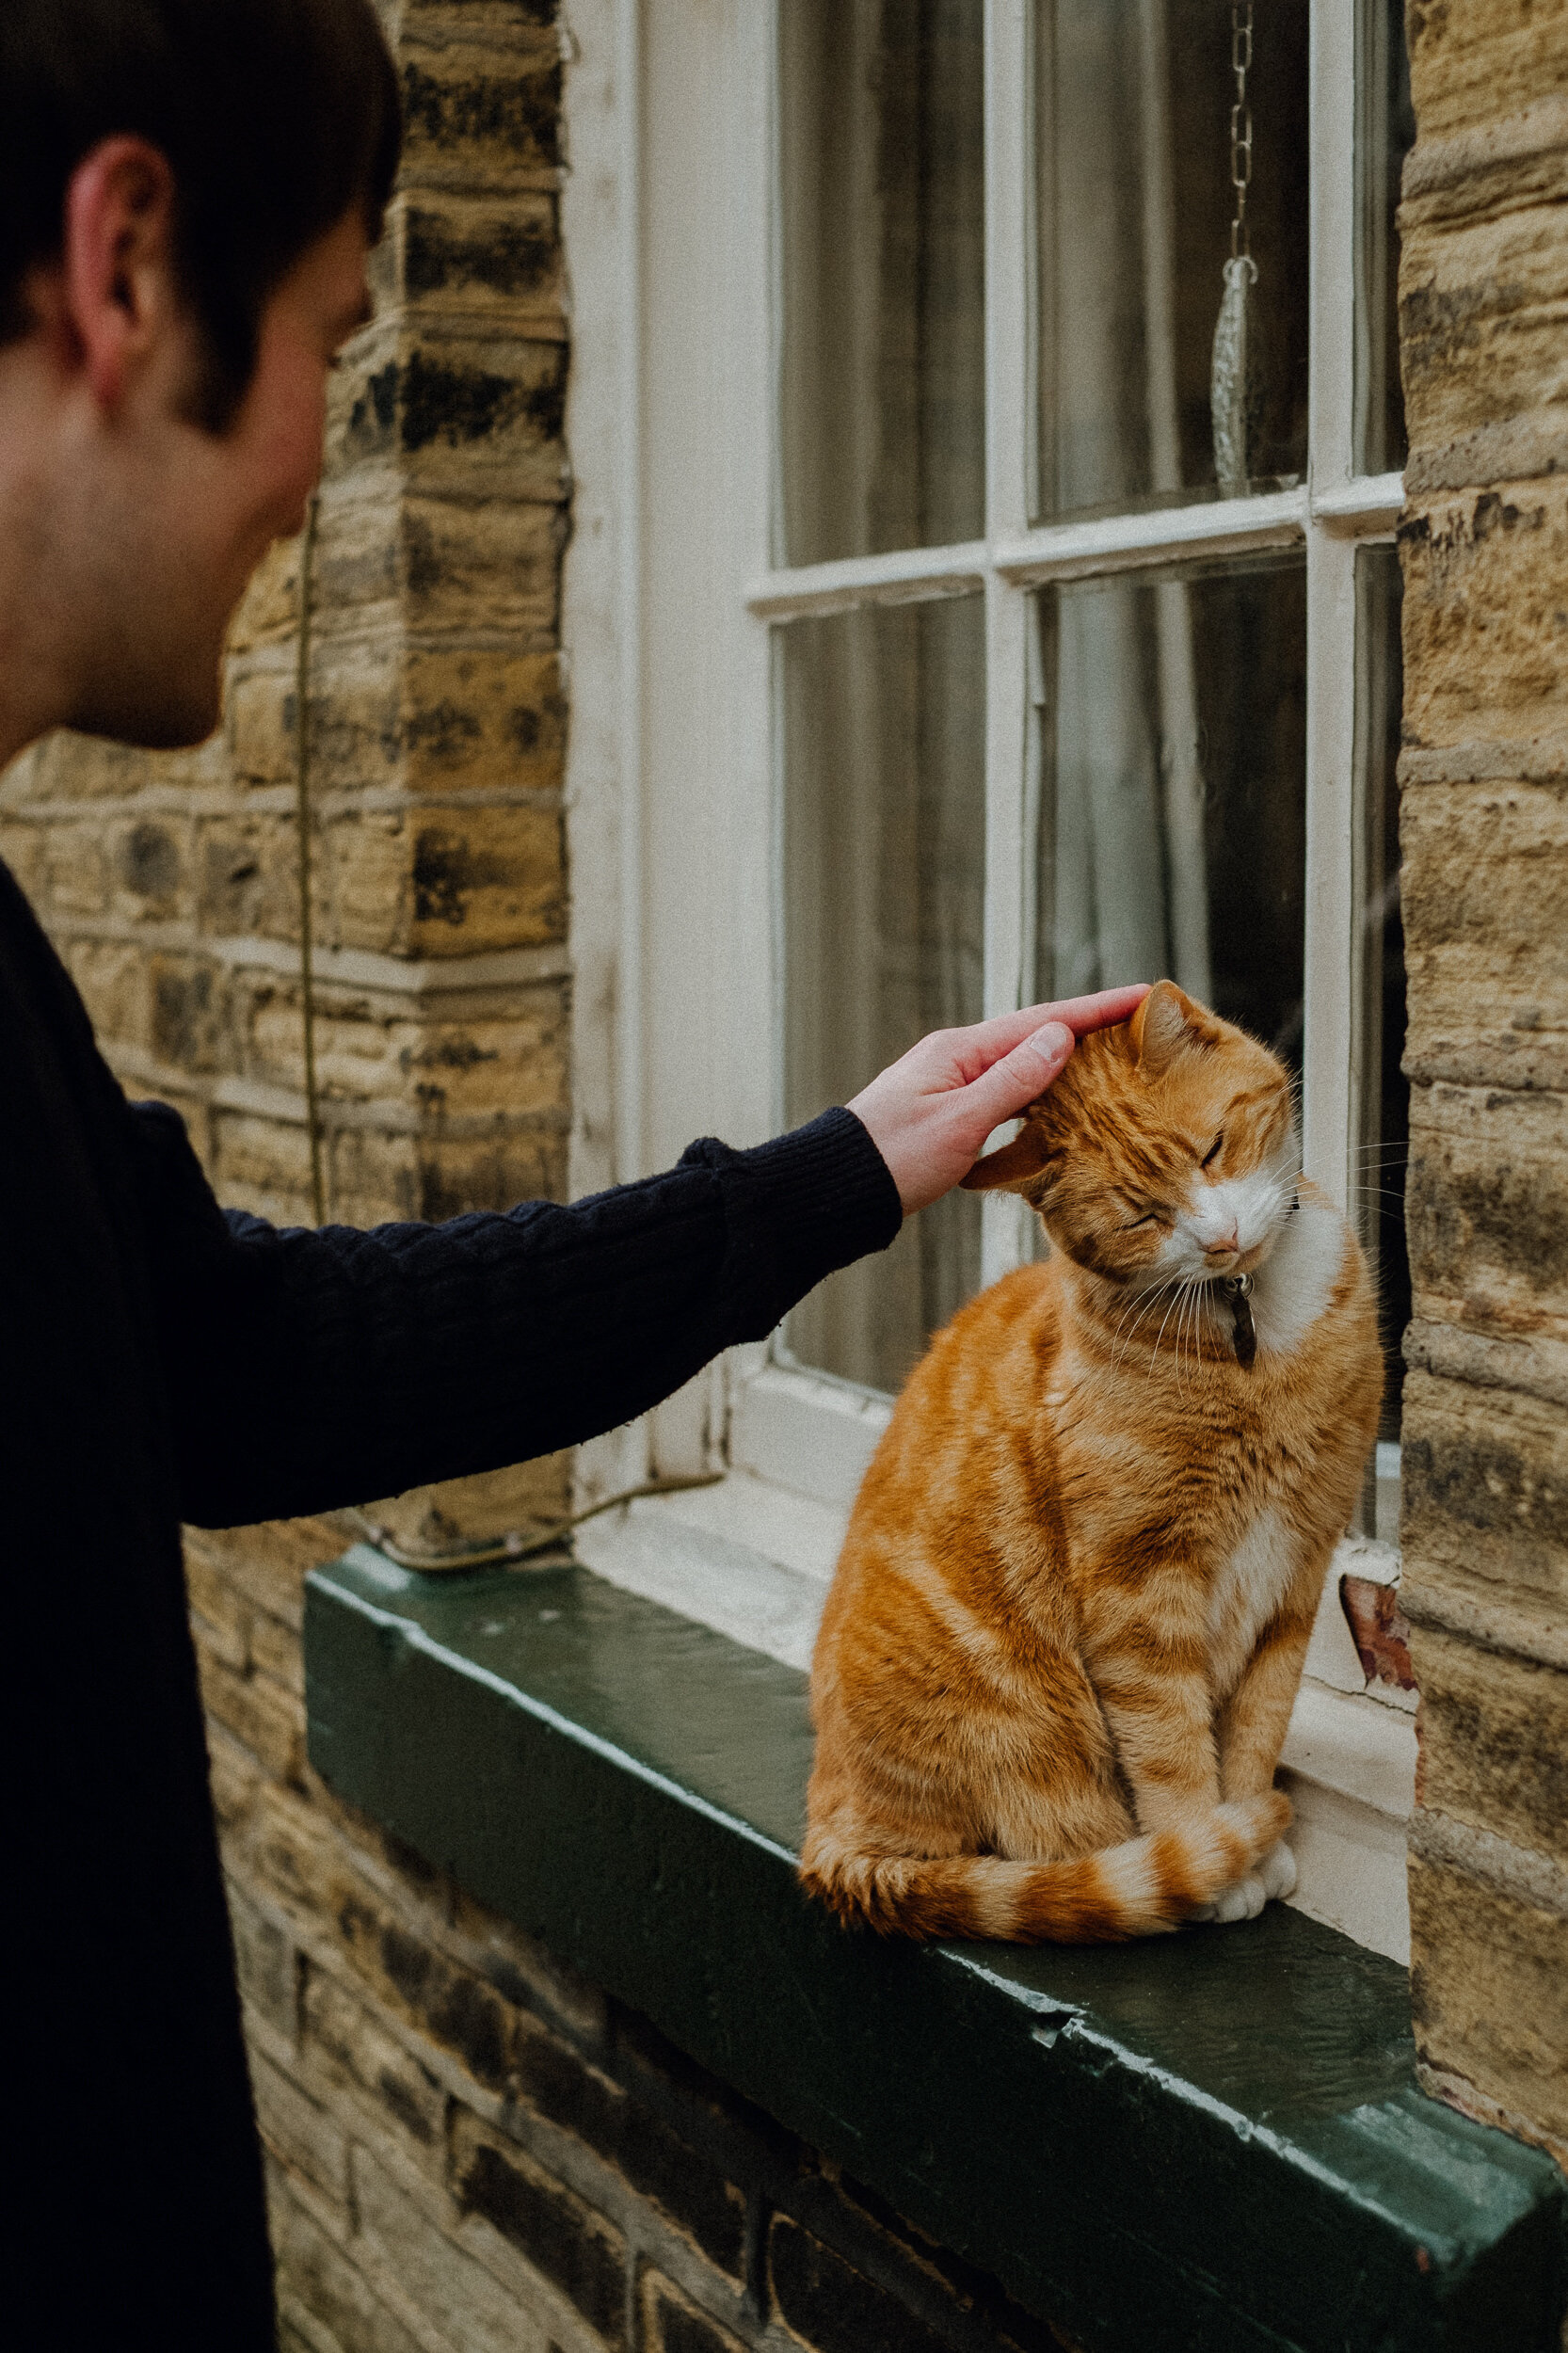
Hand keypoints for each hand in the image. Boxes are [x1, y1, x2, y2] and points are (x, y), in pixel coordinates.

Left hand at [847, 986, 1149, 1216]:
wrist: (836, 1192)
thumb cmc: (892, 1160)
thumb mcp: (959, 1122)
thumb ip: (1012, 1080)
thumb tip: (1060, 1036)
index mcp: (960, 1051)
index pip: (1042, 1021)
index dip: (1096, 1009)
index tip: (1142, 996)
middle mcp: (957, 1059)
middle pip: (1036, 1036)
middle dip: (1088, 1029)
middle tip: (1141, 1025)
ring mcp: (951, 1086)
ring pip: (1023, 1067)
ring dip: (1067, 1063)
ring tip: (1113, 1061)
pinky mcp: (948, 1114)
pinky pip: (1007, 1095)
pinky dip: (1040, 1096)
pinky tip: (1060, 1106)